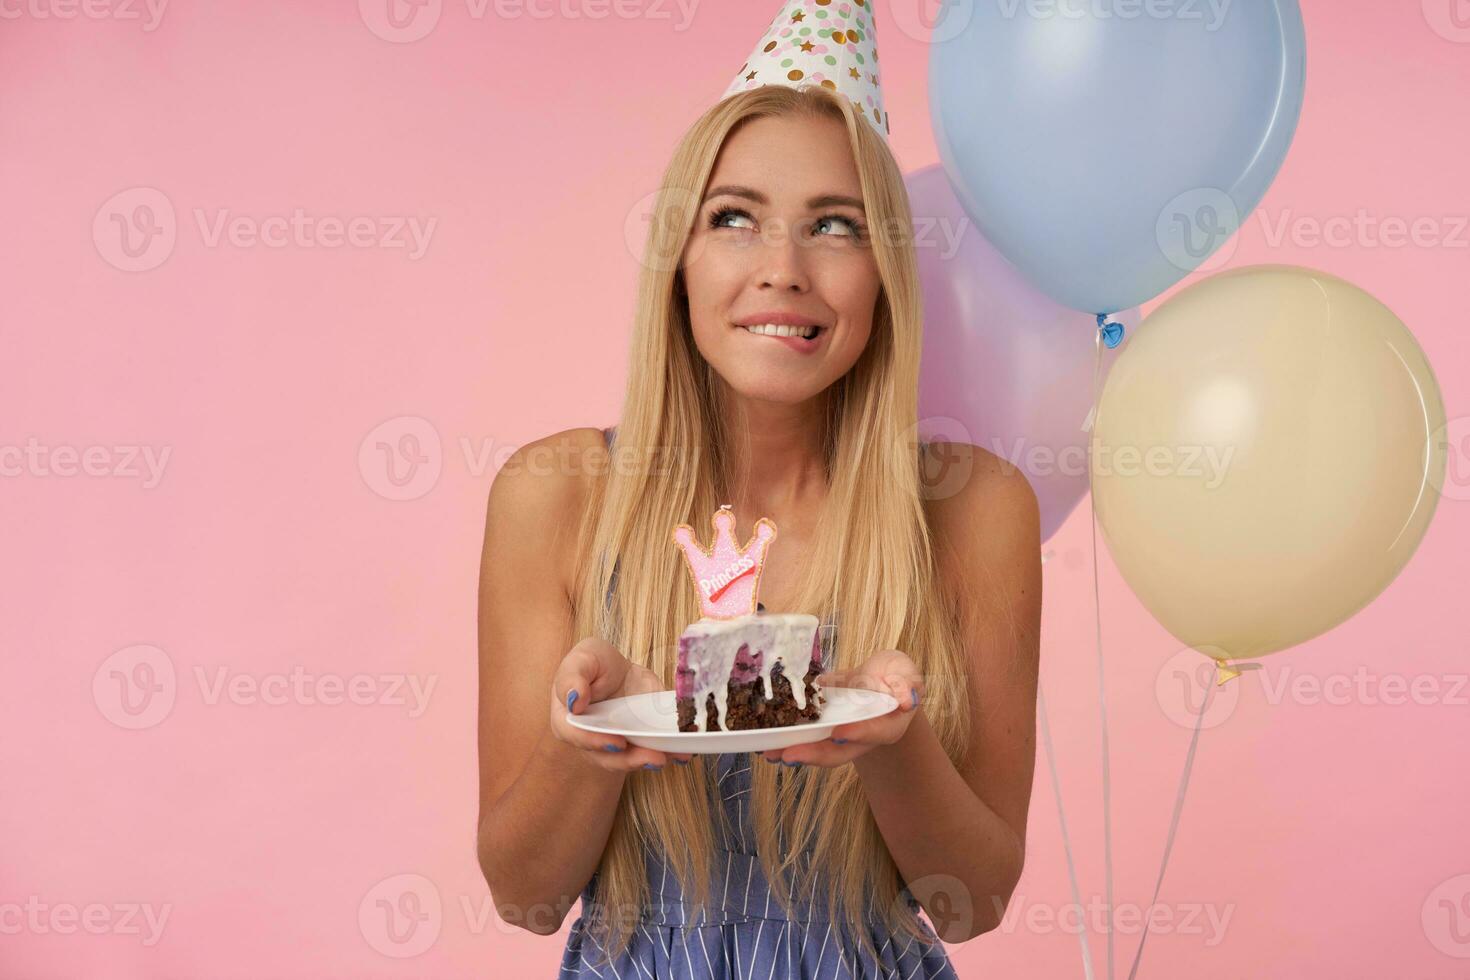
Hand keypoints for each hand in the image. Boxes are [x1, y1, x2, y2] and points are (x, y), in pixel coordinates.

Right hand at [549, 637, 692, 771]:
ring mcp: (618, 743)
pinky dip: (671, 753)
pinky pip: (654, 750)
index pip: (578, 736)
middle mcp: (593, 739)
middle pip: (608, 757)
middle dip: (632, 760)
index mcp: (569, 720)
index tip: (617, 742)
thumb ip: (572, 678)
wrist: (616, 669)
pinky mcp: (641, 741)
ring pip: (632, 759)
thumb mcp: (581, 659)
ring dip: (653, 760)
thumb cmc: (592, 664)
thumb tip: (573, 701)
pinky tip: (684, 752)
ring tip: (674, 755)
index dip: (596, 742)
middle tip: (654, 757)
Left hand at [759, 649, 922, 767]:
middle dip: (813, 754)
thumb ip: (906, 683)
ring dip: (794, 752)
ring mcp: (841, 736)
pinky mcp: (824, 729)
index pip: (874, 732)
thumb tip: (907, 699)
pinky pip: (805, 736)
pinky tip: (765, 739)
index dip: (857, 734)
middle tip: (788, 755)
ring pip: (818, 749)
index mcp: (888, 725)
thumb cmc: (897, 676)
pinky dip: (787, 739)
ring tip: (769, 753)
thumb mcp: (905, 672)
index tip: (838, 733)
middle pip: (839, 751)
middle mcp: (862, 737)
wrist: (881, 680)